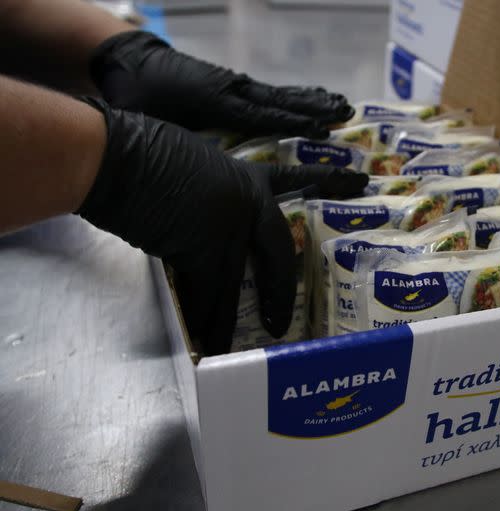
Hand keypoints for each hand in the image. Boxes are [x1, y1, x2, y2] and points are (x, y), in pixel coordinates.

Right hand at [77, 99, 364, 354]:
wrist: (119, 156)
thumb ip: (213, 194)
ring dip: (229, 323)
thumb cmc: (146, 152)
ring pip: (236, 288)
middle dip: (278, 293)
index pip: (295, 183)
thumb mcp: (195, 166)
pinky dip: (203, 320)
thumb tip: (208, 221)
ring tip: (229, 348)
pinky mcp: (204, 251)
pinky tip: (205, 342)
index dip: (328, 182)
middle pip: (278, 255)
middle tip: (281, 324)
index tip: (358, 183)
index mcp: (247, 179)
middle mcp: (248, 206)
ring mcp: (230, 230)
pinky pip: (207, 297)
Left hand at [89, 31, 353, 138]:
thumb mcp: (154, 127)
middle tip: (345, 113)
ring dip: (312, 100)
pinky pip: (270, 93)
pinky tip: (312, 101)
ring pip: (281, 94)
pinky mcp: (232, 86)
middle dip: (315, 108)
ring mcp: (235, 86)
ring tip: (342, 105)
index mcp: (216, 102)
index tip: (319, 131)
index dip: (291, 122)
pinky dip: (295, 98)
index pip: (261, 114)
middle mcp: (233, 91)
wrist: (126, 61)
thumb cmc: (139, 98)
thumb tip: (201, 178)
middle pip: (281, 100)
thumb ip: (180, 148)